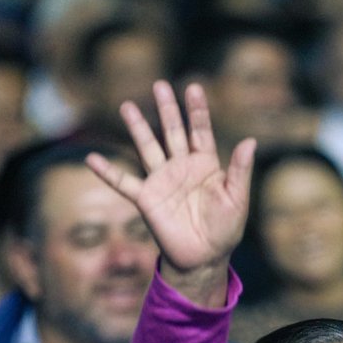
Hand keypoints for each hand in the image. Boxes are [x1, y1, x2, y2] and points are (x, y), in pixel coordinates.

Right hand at [86, 80, 254, 300]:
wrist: (204, 258)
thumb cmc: (225, 229)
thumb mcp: (237, 199)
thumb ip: (240, 171)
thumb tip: (250, 141)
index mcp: (206, 165)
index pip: (201, 131)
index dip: (197, 110)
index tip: (193, 87)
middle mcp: (182, 167)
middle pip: (173, 132)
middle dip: (167, 109)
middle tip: (159, 85)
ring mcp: (162, 181)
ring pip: (148, 147)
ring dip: (137, 127)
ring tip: (126, 105)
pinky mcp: (146, 199)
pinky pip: (123, 183)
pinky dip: (107, 172)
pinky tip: (92, 158)